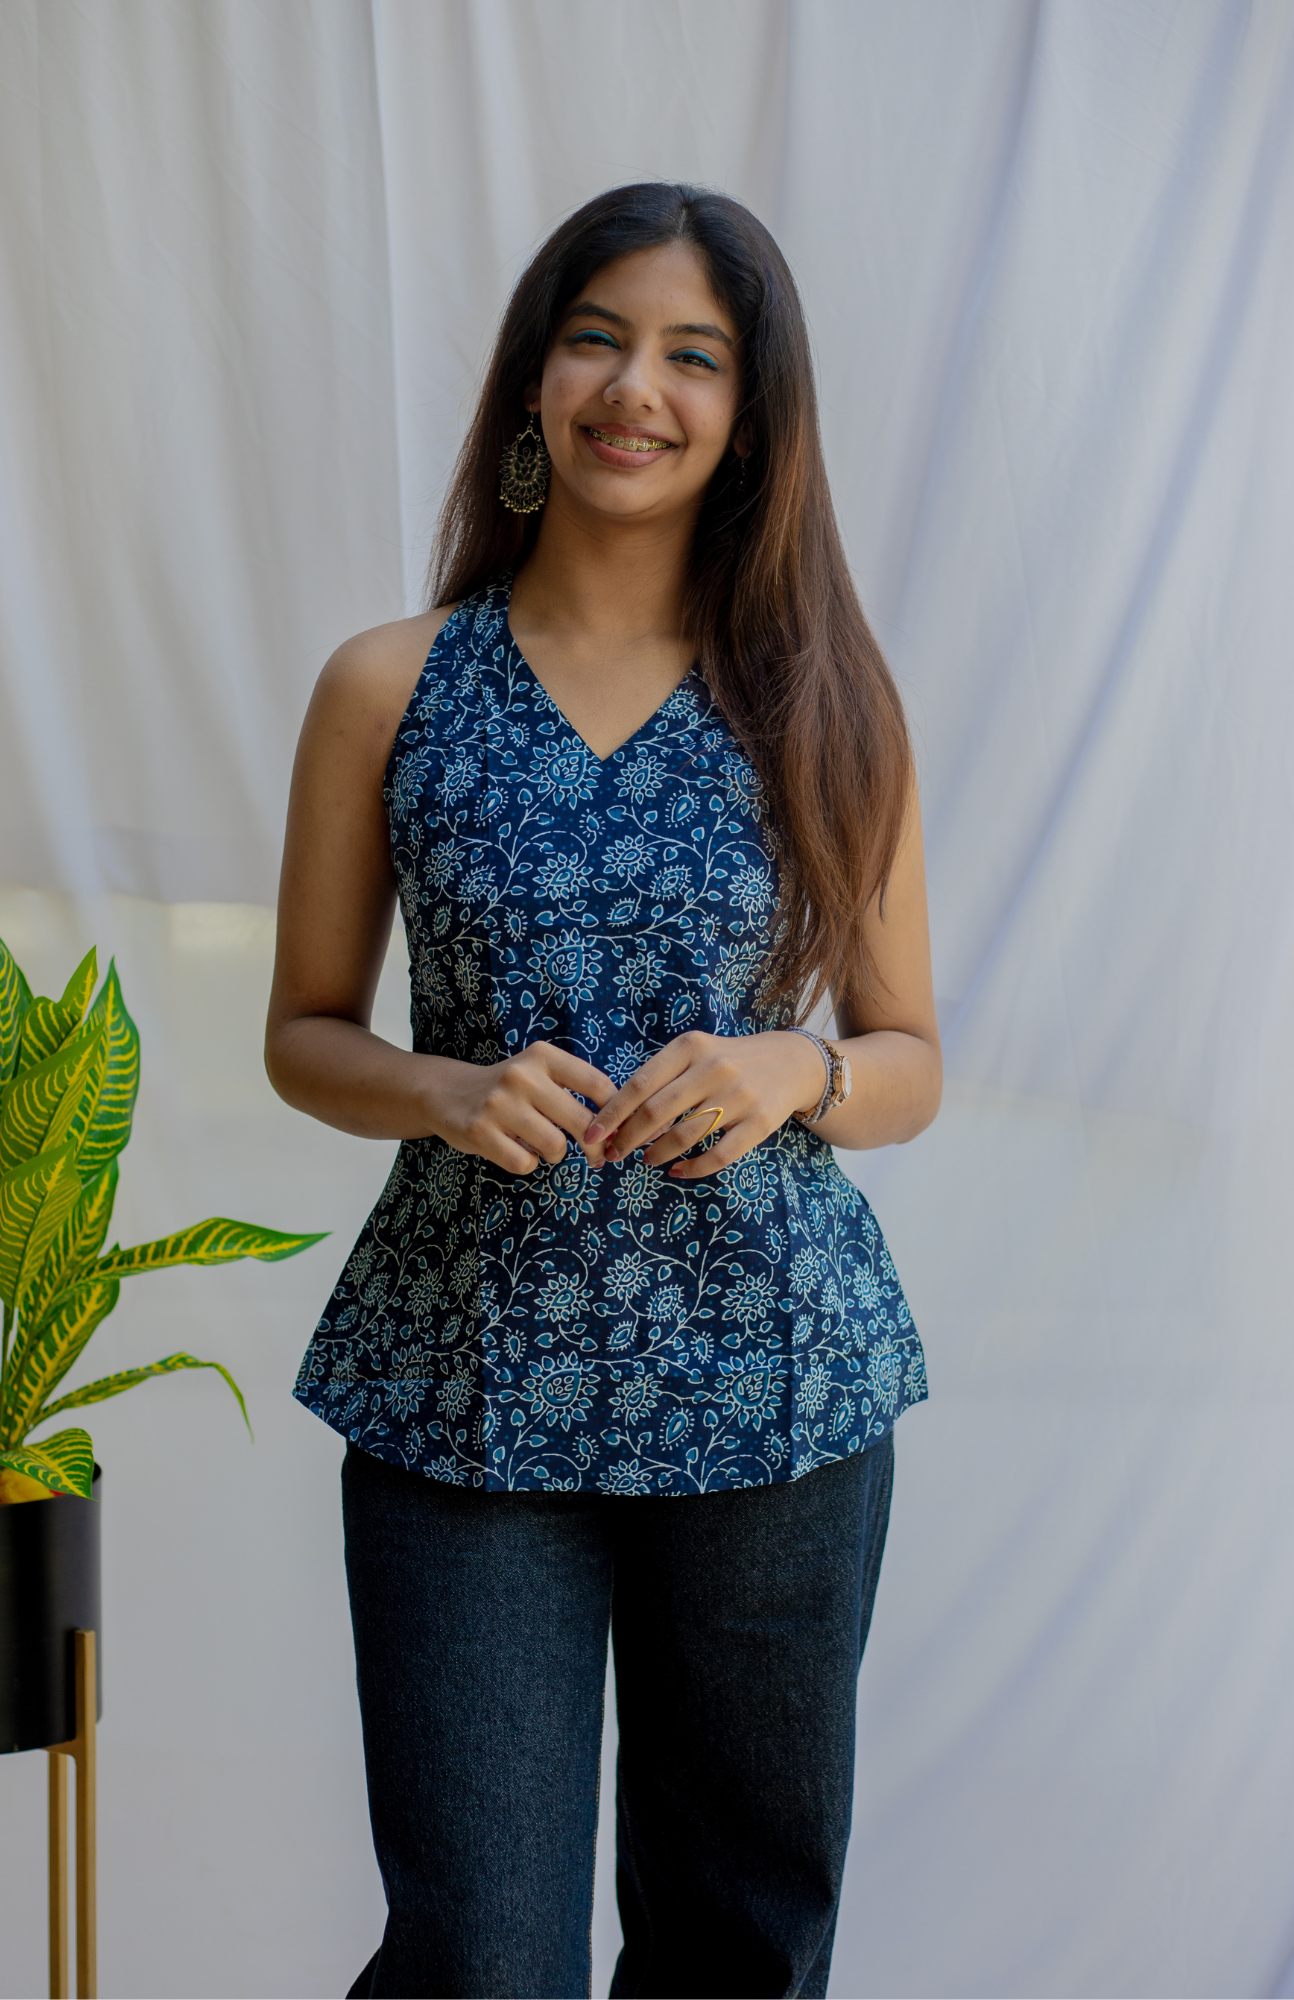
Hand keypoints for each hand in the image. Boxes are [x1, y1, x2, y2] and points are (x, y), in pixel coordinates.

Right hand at [430, 1042, 612, 1175]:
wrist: (449, 1092)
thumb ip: (575, 1089)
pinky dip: (527, 1164)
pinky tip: (517, 1150)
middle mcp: (521, 1076)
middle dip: (595, 1146)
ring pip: (554, 1146)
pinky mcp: (479, 1132)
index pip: (597, 1085)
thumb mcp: (540, 1072)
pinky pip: (524, 1163)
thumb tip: (620, 1126)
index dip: (616, 1114)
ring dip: (556, 1154)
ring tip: (544, 1146)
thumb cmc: (510, 1089)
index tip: (617, 1130)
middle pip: (582, 1122)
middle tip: (597, 1156)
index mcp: (543, 1056)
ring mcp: (498, 1104)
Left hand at [584, 1030, 825, 1179]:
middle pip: (656, 1112)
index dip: (611, 1114)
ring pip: (683, 1135)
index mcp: (690, 1047)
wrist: (793, 1063)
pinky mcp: (759, 1123)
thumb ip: (661, 1077)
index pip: (639, 1084)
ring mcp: (739, 1096)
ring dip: (656, 1154)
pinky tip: (677, 1171)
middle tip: (613, 1154)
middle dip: (627, 1138)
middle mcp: (713, 1068)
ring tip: (646, 1159)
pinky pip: (718, 1155)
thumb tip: (617, 1117)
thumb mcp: (696, 1054)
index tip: (591, 1135)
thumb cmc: (730, 1060)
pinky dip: (692, 1168)